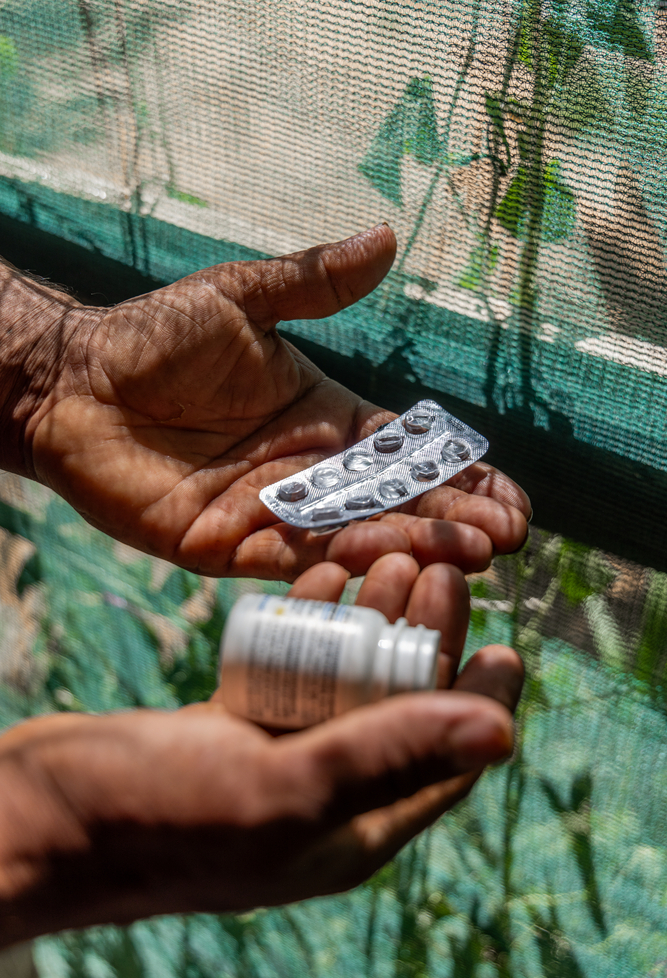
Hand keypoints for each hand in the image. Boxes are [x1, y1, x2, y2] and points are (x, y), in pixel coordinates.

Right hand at [0, 554, 522, 944]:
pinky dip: (310, 624)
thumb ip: (389, 755)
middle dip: (425, 640)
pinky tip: (322, 576)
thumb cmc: (158, 817)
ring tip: (390, 558)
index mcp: (351, 830)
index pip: (443, 764)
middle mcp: (324, 795)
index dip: (480, 705)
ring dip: (370, 621)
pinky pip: (293, 670)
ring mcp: (278, 757)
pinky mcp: (235, 725)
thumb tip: (502, 734)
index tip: (507, 642)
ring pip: (347, 680)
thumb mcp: (284, 788)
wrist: (45, 814)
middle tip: (441, 573)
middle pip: (398, 708)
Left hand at [7, 224, 529, 580]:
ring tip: (469, 553)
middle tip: (505, 536)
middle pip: (394, 505)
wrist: (75, 381)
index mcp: (327, 422)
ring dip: (410, 546)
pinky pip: (287, 564)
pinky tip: (381, 564)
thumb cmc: (154, 336)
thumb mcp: (243, 298)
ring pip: (352, 540)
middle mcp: (309, 477)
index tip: (512, 496)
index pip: (409, 456)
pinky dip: (333, 566)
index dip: (459, 477)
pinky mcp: (224, 547)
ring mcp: (269, 516)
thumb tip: (387, 235)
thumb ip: (315, 283)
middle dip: (452, 520)